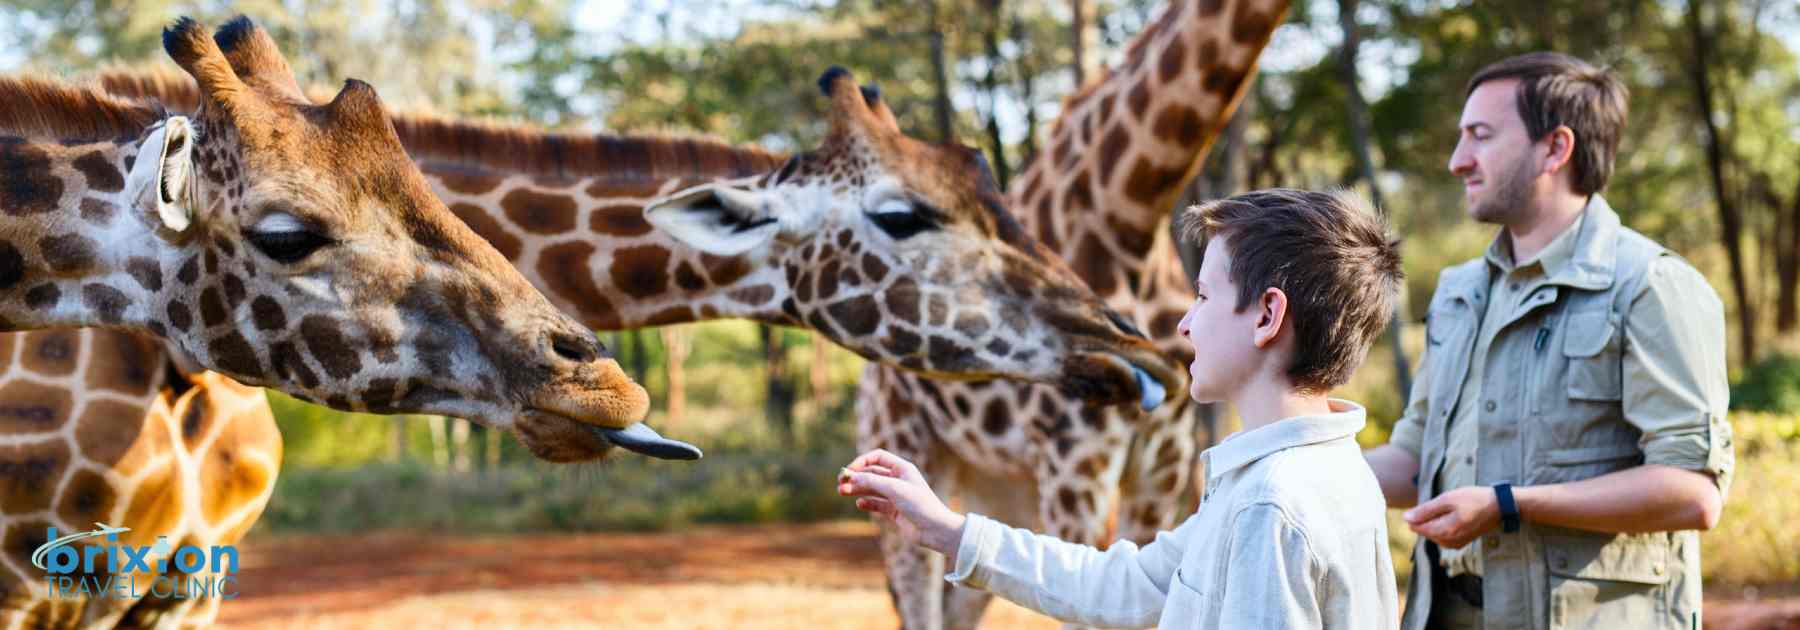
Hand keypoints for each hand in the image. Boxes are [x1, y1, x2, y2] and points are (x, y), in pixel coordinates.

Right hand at [837, 449, 965, 557]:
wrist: (935, 530)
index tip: (849, 471)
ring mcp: (896, 495)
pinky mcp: (894, 511)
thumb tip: (851, 477)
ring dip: (857, 489)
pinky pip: (876, 504)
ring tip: (842, 492)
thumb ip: (872, 481)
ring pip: (871, 489)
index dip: (861, 461)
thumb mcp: (894, 489)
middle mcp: (898, 480)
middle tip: (840, 484)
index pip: (877, 457)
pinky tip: (859, 504)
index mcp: (902, 468)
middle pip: (871, 473)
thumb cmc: (920, 505)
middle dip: (856, 477)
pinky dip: (867, 503)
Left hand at [1404, 485, 1499, 549]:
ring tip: (1453, 509)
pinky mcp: (1461, 542)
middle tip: (1446, 504)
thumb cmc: (1474, 499)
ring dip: (1437, 521)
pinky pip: (1444, 535)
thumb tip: (1406, 518)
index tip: (1430, 504)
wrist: (1500, 506)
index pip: (1418, 527)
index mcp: (1445, 532)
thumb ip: (1425, 510)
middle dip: (1428, 517)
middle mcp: (1449, 542)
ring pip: (1434, 533)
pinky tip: (1454, 516)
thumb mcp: (1447, 499)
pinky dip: (1443, 525)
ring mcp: (1456, 544)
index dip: (1418, 514)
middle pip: (1426, 531)